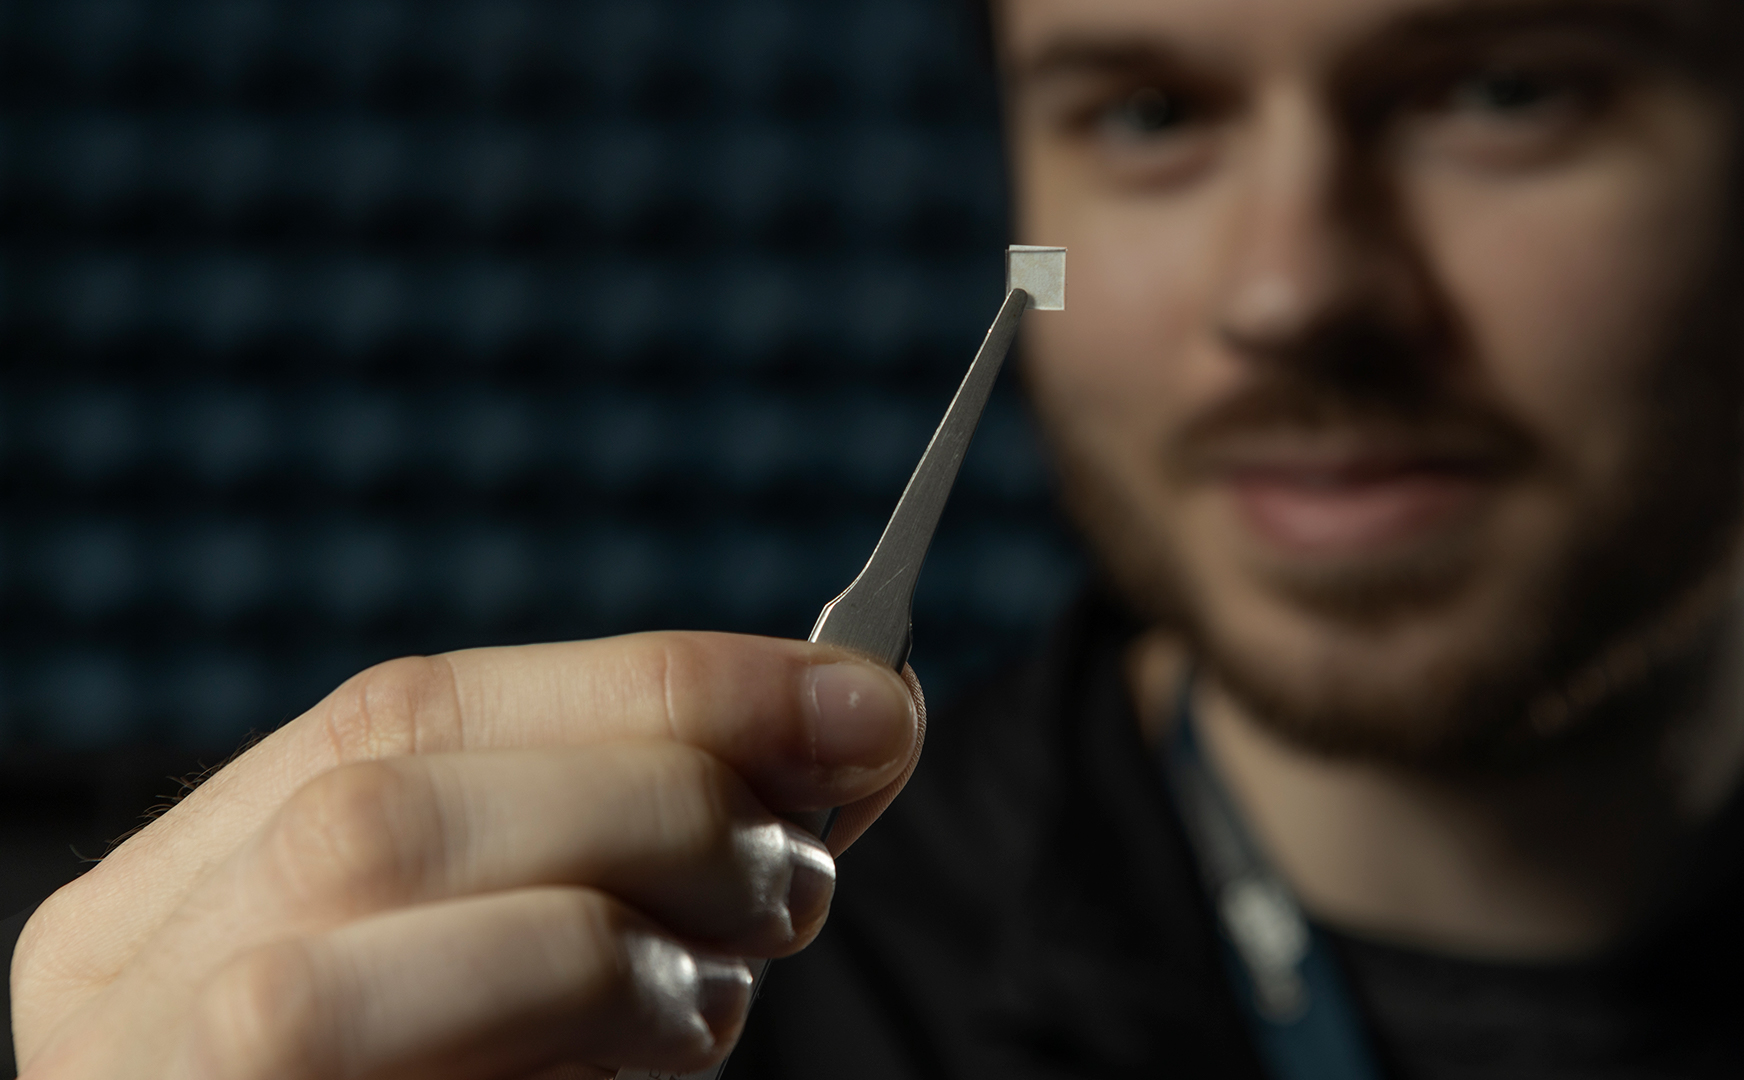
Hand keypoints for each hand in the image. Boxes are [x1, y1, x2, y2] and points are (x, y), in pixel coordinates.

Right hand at [10, 633, 924, 1078]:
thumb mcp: (466, 947)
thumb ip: (584, 838)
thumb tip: (840, 723)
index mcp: (168, 899)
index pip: (408, 711)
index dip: (655, 685)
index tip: (861, 695)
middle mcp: (136, 987)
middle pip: (389, 815)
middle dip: (658, 804)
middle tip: (804, 864)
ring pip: (394, 955)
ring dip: (637, 950)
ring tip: (727, 984)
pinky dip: (601, 1061)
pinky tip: (652, 1067)